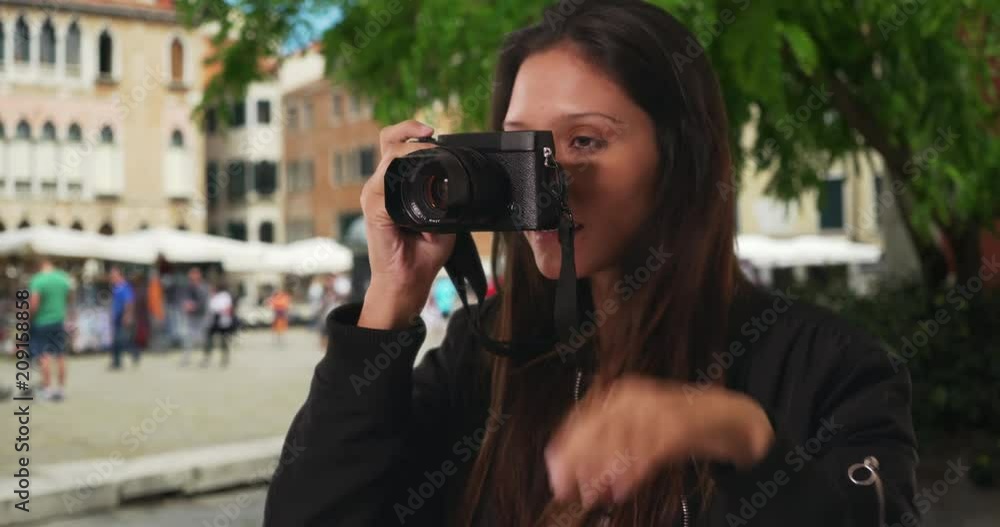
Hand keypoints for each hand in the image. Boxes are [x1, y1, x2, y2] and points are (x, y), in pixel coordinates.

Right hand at [358, 120, 455, 329]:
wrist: (409, 283)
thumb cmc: (424, 255)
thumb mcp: (444, 219)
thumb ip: (447, 198)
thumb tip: (462, 181)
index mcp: (394, 187)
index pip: (397, 147)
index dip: (413, 133)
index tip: (435, 132)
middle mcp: (381, 188)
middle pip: (388, 142)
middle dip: (409, 130)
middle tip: (432, 134)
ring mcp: (374, 198)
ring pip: (387, 158)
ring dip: (407, 149)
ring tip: (428, 149)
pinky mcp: (374, 211)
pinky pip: (383, 184)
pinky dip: (398, 173)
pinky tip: (413, 175)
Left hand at [544, 376, 773, 509]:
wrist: (727, 414)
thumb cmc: (674, 426)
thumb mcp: (639, 430)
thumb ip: (612, 447)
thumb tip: (580, 474)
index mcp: (619, 396)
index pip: (583, 418)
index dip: (566, 446)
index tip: (553, 472)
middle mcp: (633, 397)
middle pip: (596, 430)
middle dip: (577, 462)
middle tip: (564, 489)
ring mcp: (656, 409)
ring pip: (619, 442)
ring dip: (602, 472)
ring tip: (591, 495)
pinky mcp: (678, 425)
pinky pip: (648, 451)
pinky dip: (631, 472)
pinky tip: (620, 490)